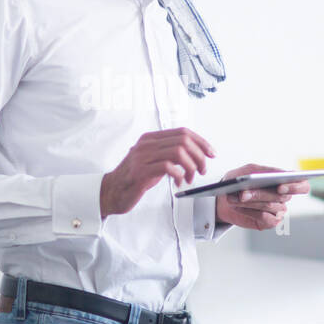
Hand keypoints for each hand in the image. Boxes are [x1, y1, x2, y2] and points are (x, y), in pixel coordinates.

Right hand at [100, 127, 215, 218]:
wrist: (112, 192)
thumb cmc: (134, 178)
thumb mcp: (153, 161)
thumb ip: (169, 153)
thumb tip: (194, 153)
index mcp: (151, 138)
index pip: (183, 132)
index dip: (201, 142)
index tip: (211, 153)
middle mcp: (146, 144)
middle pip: (183, 140)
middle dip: (199, 156)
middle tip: (202, 170)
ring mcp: (142, 157)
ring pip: (178, 152)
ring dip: (191, 166)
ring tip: (190, 178)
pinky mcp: (141, 171)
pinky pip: (168, 167)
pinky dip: (179, 175)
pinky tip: (178, 183)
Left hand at [215, 163, 309, 230]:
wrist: (225, 197)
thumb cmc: (240, 180)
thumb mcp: (248, 170)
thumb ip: (259, 171)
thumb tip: (266, 178)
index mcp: (285, 181)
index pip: (303, 185)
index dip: (296, 186)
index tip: (280, 186)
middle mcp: (284, 196)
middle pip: (281, 196)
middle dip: (259, 193)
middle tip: (243, 193)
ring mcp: (279, 210)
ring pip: (270, 206)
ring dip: (249, 202)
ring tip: (233, 198)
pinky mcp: (270, 222)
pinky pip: (264, 217)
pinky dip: (250, 212)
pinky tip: (238, 207)